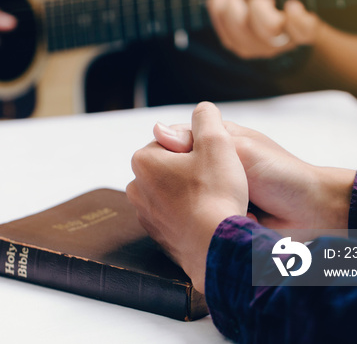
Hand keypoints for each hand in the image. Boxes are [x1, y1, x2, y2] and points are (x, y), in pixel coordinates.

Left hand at [127, 103, 247, 292]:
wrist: (216, 248)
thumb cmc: (216, 193)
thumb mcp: (217, 142)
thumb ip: (207, 118)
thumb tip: (202, 109)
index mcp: (143, 161)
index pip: (174, 143)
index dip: (199, 149)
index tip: (215, 162)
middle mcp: (137, 188)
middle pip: (173, 168)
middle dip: (194, 171)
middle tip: (219, 181)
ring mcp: (146, 216)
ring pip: (176, 193)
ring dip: (194, 194)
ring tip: (218, 201)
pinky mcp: (160, 237)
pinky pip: (178, 218)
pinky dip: (193, 216)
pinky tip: (212, 219)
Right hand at [153, 121, 355, 235]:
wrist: (313, 212)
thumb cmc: (280, 174)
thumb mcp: (240, 150)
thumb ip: (202, 140)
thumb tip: (156, 130)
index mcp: (217, 141)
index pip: (177, 141)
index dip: (167, 153)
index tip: (165, 166)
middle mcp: (213, 165)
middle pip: (179, 171)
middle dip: (183, 185)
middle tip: (192, 193)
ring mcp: (216, 191)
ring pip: (188, 198)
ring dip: (197, 205)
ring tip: (204, 211)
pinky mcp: (221, 214)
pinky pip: (201, 218)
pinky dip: (207, 221)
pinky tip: (211, 226)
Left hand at [206, 0, 323, 58]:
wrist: (269, 8)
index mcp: (303, 23)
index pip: (306, 29)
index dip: (298, 19)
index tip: (291, 3)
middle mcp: (284, 40)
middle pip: (270, 30)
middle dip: (258, 8)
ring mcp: (261, 48)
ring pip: (244, 37)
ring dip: (232, 12)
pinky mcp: (241, 47)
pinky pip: (227, 37)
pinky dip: (219, 15)